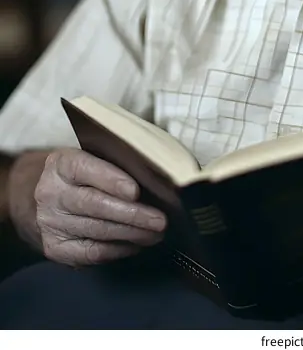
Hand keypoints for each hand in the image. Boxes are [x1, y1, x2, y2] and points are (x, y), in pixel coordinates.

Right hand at [34, 148, 166, 266]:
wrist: (33, 197)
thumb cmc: (76, 174)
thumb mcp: (87, 157)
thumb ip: (113, 163)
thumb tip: (154, 177)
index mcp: (61, 164)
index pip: (86, 169)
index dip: (112, 181)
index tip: (135, 191)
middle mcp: (52, 194)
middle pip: (95, 205)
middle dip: (132, 215)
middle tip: (160, 221)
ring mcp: (51, 224)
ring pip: (97, 231)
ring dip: (132, 235)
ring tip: (156, 234)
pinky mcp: (55, 248)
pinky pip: (91, 253)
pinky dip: (118, 250)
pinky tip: (136, 245)